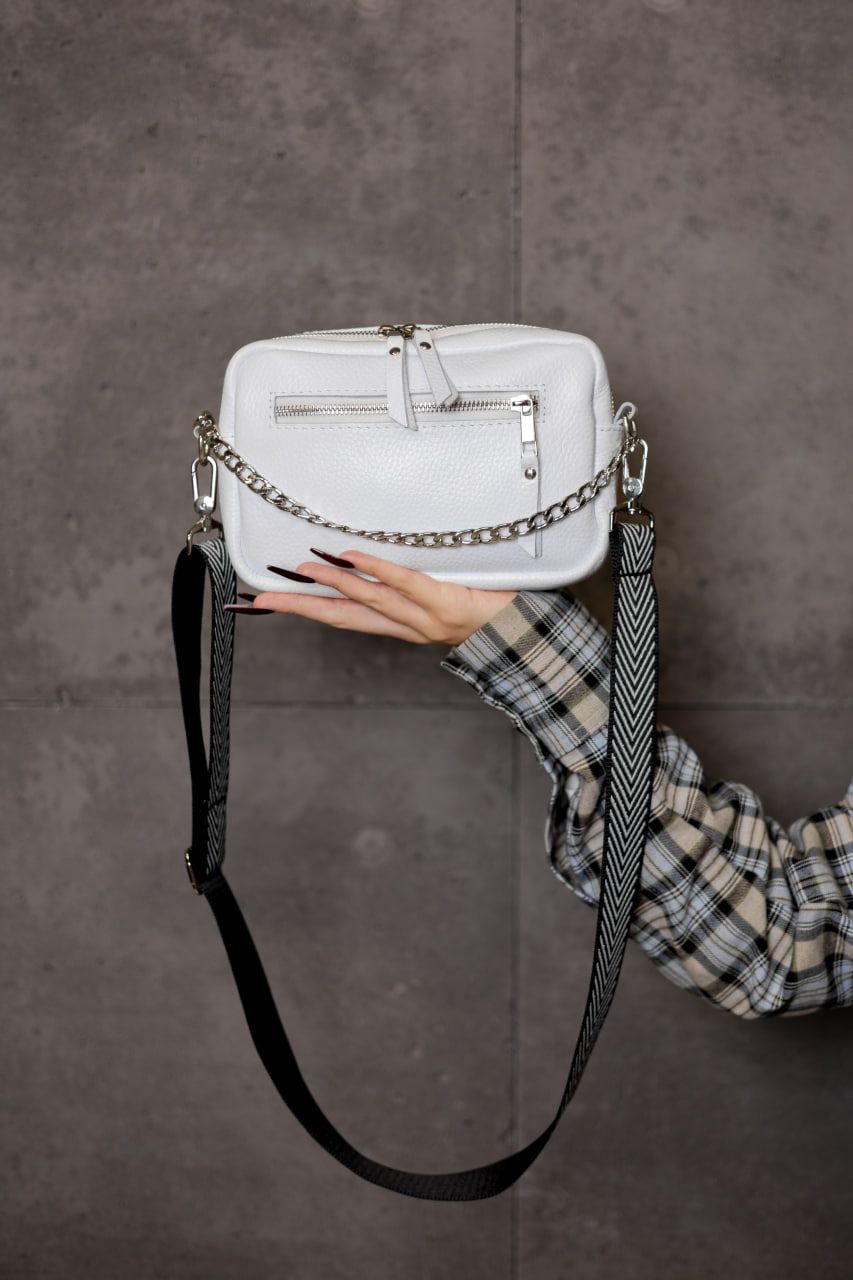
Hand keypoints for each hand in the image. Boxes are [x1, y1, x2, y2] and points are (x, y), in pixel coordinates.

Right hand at [247, 547, 518, 646]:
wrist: (541, 635)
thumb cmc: (502, 612)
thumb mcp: (453, 596)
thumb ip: (424, 580)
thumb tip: (396, 551)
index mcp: (409, 626)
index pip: (348, 617)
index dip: (309, 609)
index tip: (273, 601)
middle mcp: (411, 627)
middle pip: (344, 618)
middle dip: (300, 608)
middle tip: (259, 600)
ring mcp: (428, 618)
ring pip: (367, 602)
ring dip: (329, 586)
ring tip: (298, 574)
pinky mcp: (448, 604)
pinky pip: (404, 584)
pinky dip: (375, 571)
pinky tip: (349, 559)